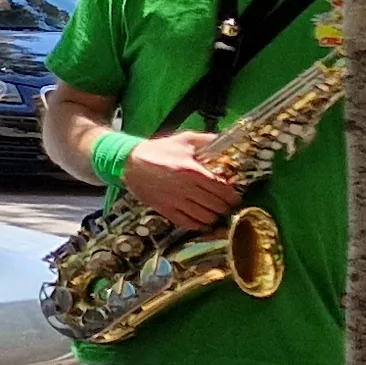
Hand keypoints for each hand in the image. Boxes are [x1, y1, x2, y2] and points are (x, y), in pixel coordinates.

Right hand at [121, 132, 239, 229]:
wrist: (130, 162)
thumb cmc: (159, 150)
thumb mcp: (184, 139)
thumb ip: (207, 140)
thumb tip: (226, 141)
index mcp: (193, 171)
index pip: (222, 189)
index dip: (233, 195)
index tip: (235, 196)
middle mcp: (186, 189)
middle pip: (216, 205)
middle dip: (226, 206)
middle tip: (227, 204)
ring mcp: (175, 201)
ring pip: (205, 217)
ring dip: (214, 216)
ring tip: (215, 212)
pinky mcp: (166, 210)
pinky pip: (188, 223)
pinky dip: (199, 225)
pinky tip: (202, 220)